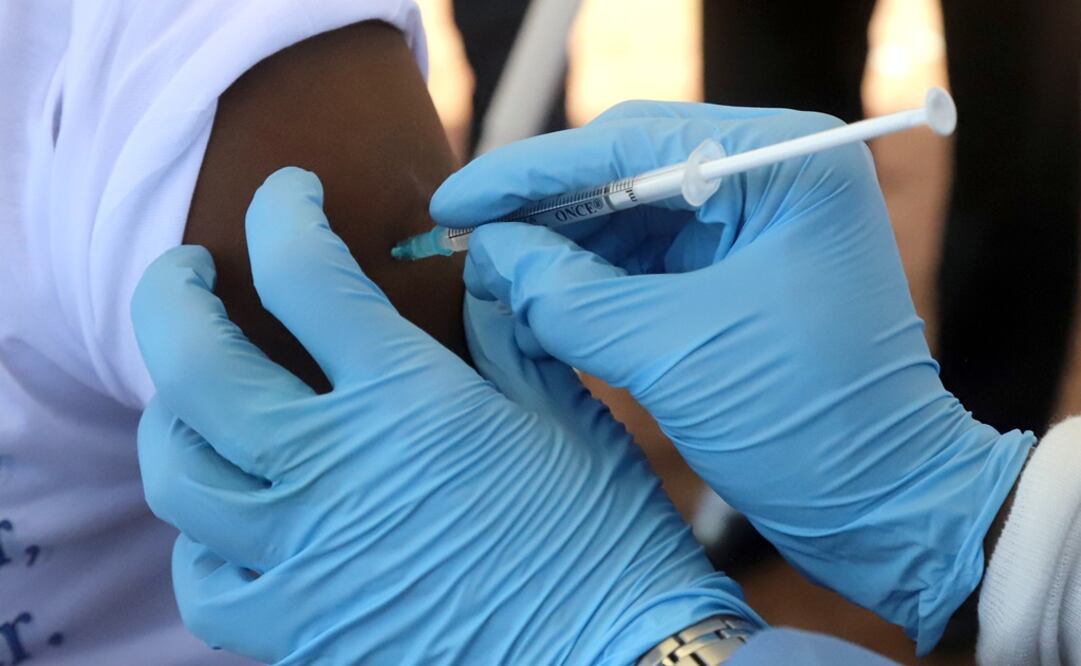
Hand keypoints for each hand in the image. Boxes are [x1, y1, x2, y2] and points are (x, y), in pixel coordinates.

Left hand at [131, 167, 758, 663]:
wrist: (613, 659)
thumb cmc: (601, 532)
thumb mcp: (564, 408)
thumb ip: (505, 323)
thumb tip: (475, 257)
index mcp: (407, 402)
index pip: (304, 275)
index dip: (283, 213)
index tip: (289, 193)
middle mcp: (334, 473)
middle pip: (195, 364)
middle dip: (171, 294)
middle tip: (183, 269)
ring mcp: (305, 558)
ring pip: (176, 472)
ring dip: (168, 411)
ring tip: (193, 388)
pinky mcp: (302, 629)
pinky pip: (205, 580)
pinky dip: (200, 535)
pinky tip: (233, 512)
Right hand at [430, 102, 1035, 652]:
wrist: (885, 502)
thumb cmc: (810, 422)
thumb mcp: (675, 353)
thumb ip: (572, 296)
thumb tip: (490, 253)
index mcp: (784, 164)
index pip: (630, 143)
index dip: (529, 173)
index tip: (454, 200)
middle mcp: (775, 174)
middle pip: (626, 170)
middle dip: (542, 209)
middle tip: (459, 236)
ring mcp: (758, 221)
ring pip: (630, 216)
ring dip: (561, 247)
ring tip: (491, 274)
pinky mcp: (741, 269)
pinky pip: (648, 260)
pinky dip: (593, 281)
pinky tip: (541, 299)